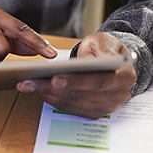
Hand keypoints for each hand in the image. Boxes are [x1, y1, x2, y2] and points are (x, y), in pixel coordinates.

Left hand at [17, 32, 136, 118]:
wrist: (112, 64)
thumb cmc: (106, 50)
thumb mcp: (104, 40)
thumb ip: (97, 48)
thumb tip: (84, 62)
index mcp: (124, 77)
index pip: (98, 82)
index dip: (76, 82)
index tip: (54, 79)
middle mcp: (117, 96)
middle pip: (80, 95)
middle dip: (52, 89)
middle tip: (29, 83)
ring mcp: (105, 107)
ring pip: (71, 104)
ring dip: (46, 95)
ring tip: (27, 85)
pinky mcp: (93, 112)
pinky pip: (69, 109)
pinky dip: (51, 100)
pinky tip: (36, 91)